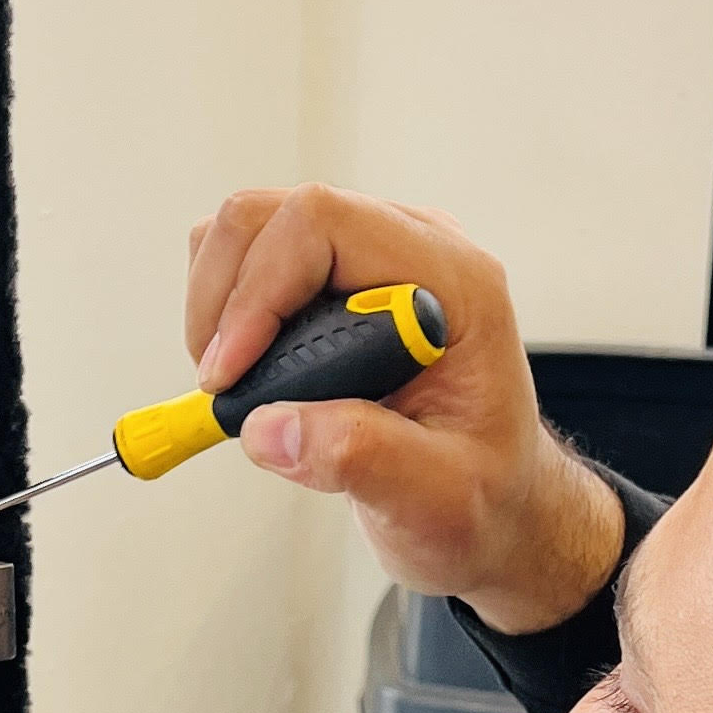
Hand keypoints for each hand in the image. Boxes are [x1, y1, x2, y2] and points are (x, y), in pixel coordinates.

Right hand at [183, 183, 622, 633]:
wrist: (494, 497)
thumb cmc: (484, 492)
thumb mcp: (438, 498)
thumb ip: (360, 458)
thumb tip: (269, 427)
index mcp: (454, 282)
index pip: (323, 224)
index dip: (258, 291)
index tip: (228, 374)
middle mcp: (413, 249)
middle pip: (274, 214)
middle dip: (224, 298)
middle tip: (222, 385)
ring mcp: (371, 258)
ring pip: (251, 228)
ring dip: (217, 304)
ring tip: (237, 383)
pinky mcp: (336, 277)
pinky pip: (252, 259)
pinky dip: (224, 312)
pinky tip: (249, 371)